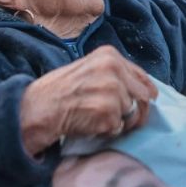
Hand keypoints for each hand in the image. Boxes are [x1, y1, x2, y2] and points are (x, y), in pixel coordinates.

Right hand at [19, 46, 158, 155]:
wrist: (40, 107)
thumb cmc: (61, 90)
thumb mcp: (90, 68)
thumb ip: (115, 74)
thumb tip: (145, 90)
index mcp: (110, 56)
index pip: (143, 77)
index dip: (145, 93)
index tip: (145, 101)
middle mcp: (114, 70)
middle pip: (144, 97)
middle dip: (136, 111)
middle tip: (121, 117)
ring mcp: (112, 91)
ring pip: (133, 114)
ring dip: (120, 122)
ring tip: (98, 118)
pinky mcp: (108, 113)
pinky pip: (119, 128)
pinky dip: (108, 131)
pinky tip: (91, 124)